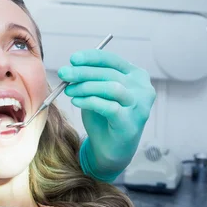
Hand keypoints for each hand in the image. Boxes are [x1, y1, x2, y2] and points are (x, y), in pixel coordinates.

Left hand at [58, 50, 155, 181]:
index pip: (113, 60)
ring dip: (86, 87)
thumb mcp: (97, 91)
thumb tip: (71, 66)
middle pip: (110, 73)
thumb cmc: (103, 116)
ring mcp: (139, 107)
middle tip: (63, 73)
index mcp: (136, 76)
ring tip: (69, 90)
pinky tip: (76, 101)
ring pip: (111, 88)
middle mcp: (142, 89)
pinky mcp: (131, 123)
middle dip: (83, 72)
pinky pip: (109, 107)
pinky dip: (89, 101)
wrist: (110, 148)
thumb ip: (91, 78)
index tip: (73, 59)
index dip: (91, 57)